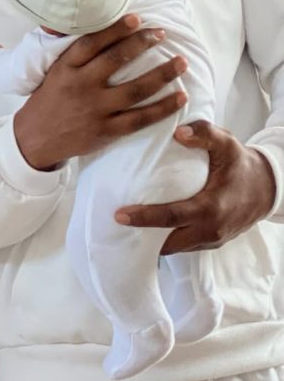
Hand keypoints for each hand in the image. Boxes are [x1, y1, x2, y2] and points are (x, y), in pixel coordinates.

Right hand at [13, 14, 186, 170]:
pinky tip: (180, 98)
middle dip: (143, 44)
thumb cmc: (49, 99)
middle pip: (117, 60)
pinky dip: (162, 108)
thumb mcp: (54, 71)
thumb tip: (93, 25)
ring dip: (162, 74)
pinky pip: (140, 118)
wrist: (35, 138)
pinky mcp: (106, 130)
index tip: (136, 18)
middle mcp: (82, 85)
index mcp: (67, 67)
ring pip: (135, 89)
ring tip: (181, 63)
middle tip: (162, 34)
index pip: (92, 42)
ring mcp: (95, 109)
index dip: (115, 29)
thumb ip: (74, 53)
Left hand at [114, 121, 275, 252]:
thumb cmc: (241, 164)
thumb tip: (178, 132)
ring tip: (125, 228)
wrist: (267, 188)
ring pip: (176, 248)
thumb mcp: (227, 143)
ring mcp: (211, 240)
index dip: (144, 217)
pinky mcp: (211, 242)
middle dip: (141, 237)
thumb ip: (204, 134)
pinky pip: (184, 246)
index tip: (119, 215)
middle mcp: (210, 230)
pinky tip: (148, 228)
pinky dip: (166, 240)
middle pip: (168, 242)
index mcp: (211, 208)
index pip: (171, 217)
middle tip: (113, 225)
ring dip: (152, 242)